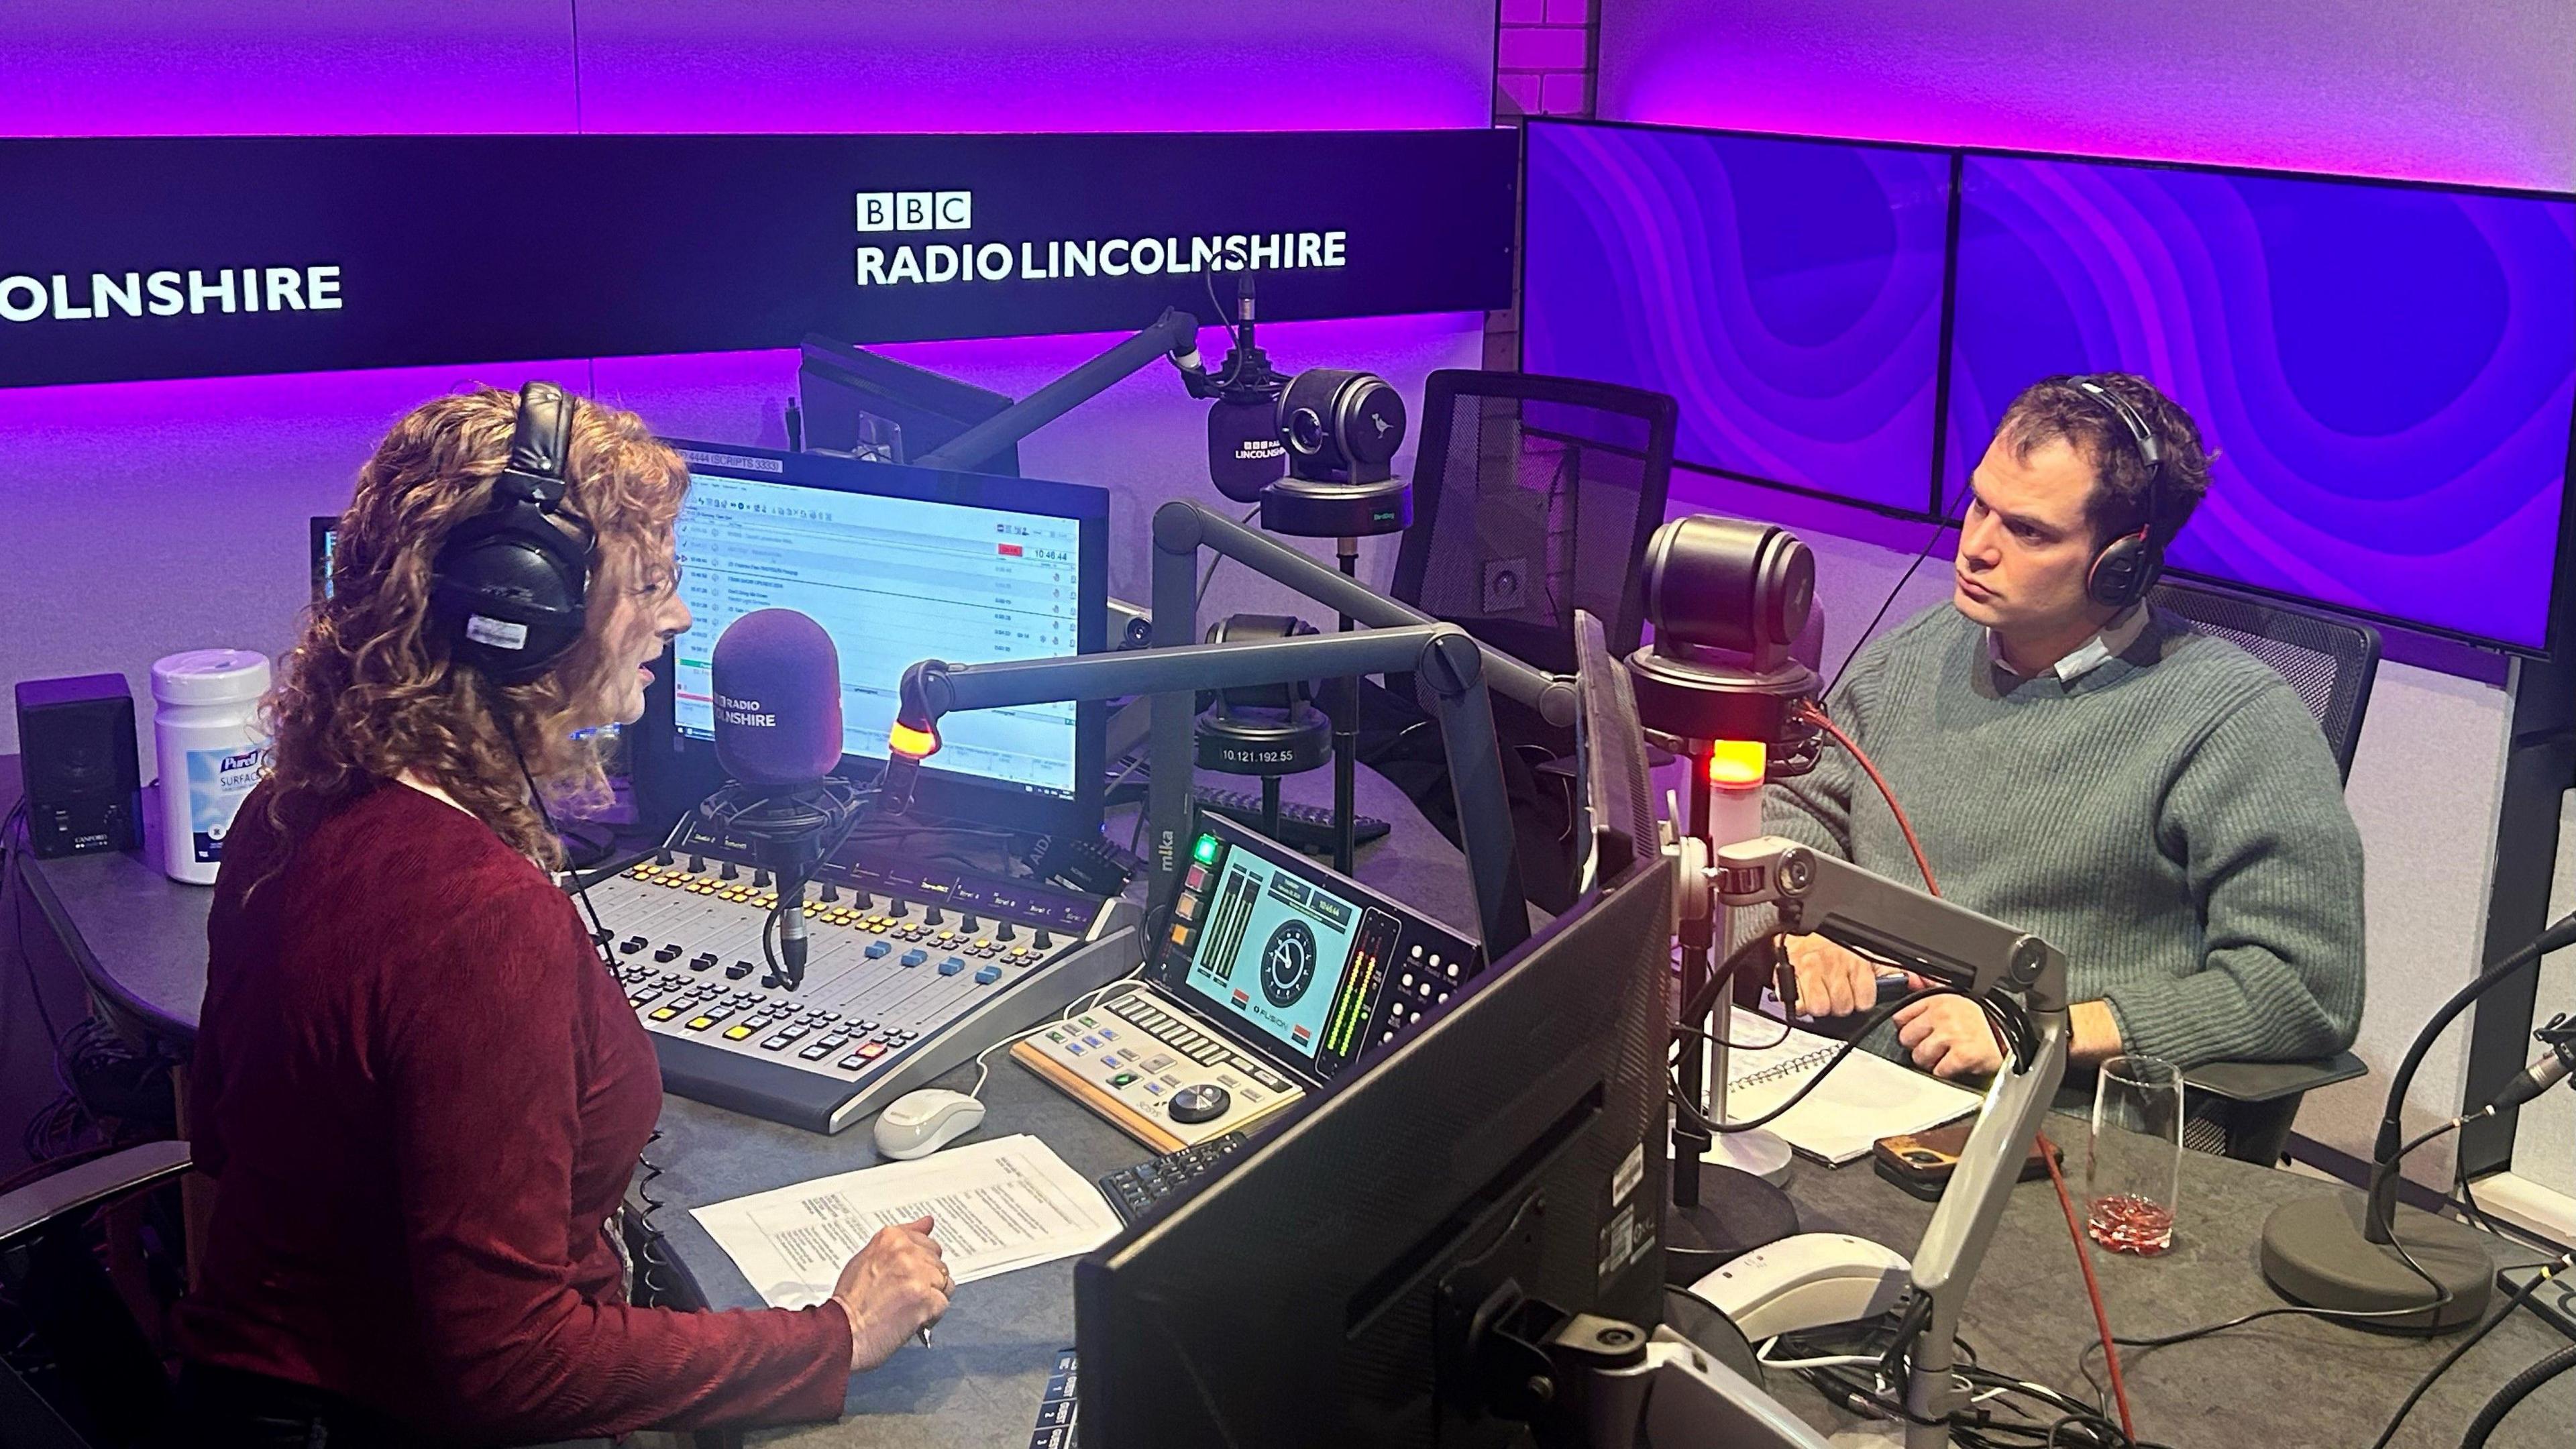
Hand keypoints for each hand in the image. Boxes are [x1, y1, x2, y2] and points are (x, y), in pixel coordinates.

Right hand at [831, 1215, 950, 1372]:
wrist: (842, 1331)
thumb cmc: (851, 1300)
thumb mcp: (869, 1257)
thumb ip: (902, 1240)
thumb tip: (927, 1222)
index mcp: (892, 1238)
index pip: (926, 1242)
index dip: (919, 1264)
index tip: (908, 1275)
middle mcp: (907, 1252)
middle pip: (937, 1263)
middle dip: (926, 1280)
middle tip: (903, 1295)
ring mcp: (919, 1275)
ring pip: (944, 1283)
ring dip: (931, 1297)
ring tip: (905, 1306)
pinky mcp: (927, 1299)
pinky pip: (943, 1304)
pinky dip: (930, 1315)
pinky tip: (909, 1318)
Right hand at [1783, 934, 1913, 1017]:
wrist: (1798, 935)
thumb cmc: (1834, 949)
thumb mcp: (1869, 957)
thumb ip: (1894, 971)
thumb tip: (1919, 982)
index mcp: (1856, 960)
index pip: (1865, 999)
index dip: (1860, 1000)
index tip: (1854, 993)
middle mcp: (1834, 963)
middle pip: (1843, 1007)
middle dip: (1839, 1004)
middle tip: (1835, 992)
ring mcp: (1811, 970)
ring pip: (1822, 1008)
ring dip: (1821, 1005)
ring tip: (1821, 993)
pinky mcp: (1791, 977)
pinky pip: (1800, 1005)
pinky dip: (1801, 1004)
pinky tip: (1805, 994)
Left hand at [1893, 995, 2003, 1080]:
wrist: (2008, 1038)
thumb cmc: (1979, 1023)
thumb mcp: (1951, 1004)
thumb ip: (1924, 1003)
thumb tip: (1901, 1000)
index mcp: (1937, 1000)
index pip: (1901, 1016)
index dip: (1907, 1029)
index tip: (1917, 1034)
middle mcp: (1943, 1014)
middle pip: (1906, 1038)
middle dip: (1918, 1046)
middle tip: (1935, 1047)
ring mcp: (1952, 1034)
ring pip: (1920, 1056)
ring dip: (1931, 1062)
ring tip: (1947, 1056)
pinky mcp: (1962, 1055)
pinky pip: (1938, 1071)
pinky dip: (1946, 1072)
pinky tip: (1956, 1064)